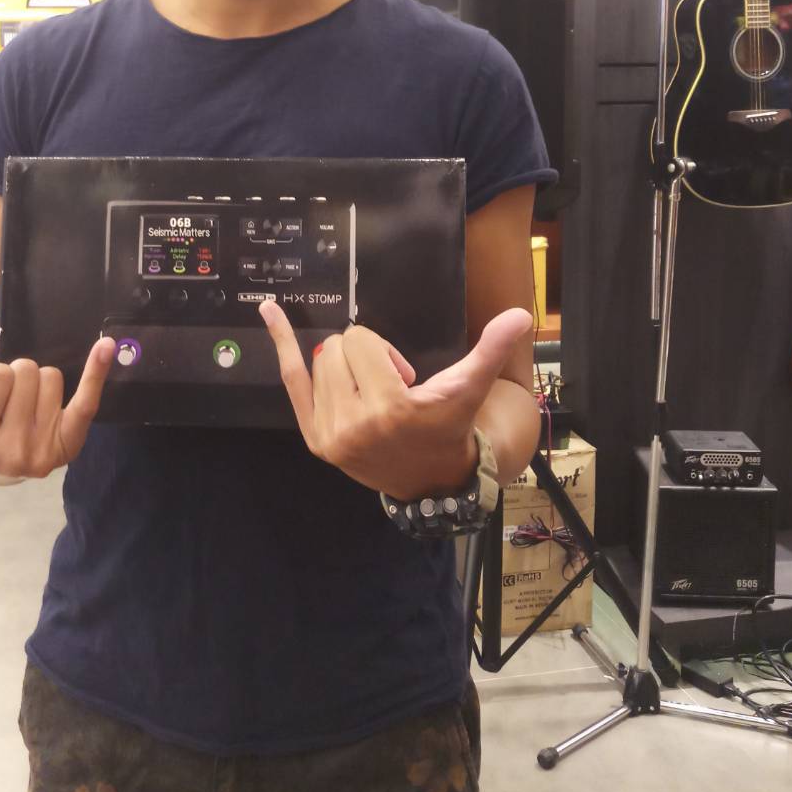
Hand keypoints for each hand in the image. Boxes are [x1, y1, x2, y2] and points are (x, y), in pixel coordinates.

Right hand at [0, 342, 114, 481]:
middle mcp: (9, 459)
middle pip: (26, 371)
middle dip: (11, 378)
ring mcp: (43, 456)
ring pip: (51, 376)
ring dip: (35, 383)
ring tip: (17, 408)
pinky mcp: (70, 446)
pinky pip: (88, 400)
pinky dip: (97, 372)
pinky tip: (105, 346)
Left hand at [260, 302, 531, 498]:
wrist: (431, 479)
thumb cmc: (448, 426)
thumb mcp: (469, 388)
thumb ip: (491, 350)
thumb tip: (521, 315)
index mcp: (391, 408)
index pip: (360, 341)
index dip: (384, 351)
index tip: (404, 379)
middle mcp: (355, 425)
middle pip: (336, 348)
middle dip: (363, 357)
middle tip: (388, 389)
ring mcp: (332, 436)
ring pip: (320, 362)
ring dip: (344, 368)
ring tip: (371, 396)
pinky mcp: (317, 441)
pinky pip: (292, 382)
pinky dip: (281, 345)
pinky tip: (270, 312)